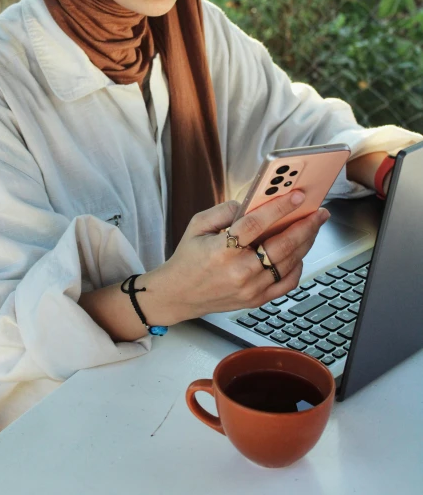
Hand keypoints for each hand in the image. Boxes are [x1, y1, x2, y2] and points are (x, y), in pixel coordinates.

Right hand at [141, 190, 329, 325]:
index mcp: (221, 250)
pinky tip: (300, 251)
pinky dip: (298, 266)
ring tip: (313, 227)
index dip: (279, 208)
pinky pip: (286, 283)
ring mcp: (250, 289)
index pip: (256, 225)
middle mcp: (238, 271)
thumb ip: (224, 210)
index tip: (297, 196)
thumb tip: (252, 202)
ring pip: (288, 263)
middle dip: (305, 226)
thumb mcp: (197, 225)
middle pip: (281, 246)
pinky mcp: (256, 300)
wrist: (178, 294)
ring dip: (305, 243)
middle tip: (319, 212)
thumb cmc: (188, 257)